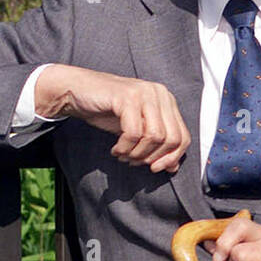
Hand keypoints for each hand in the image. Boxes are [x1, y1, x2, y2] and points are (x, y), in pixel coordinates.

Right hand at [34, 64, 189, 172]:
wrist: (77, 91)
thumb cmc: (108, 111)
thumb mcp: (137, 131)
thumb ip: (157, 146)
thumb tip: (172, 168)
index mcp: (166, 101)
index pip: (183, 137)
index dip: (171, 158)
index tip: (154, 168)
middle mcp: (160, 93)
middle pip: (172, 139)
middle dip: (153, 157)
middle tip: (134, 161)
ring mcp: (145, 93)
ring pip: (154, 137)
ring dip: (137, 153)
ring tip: (123, 155)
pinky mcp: (128, 97)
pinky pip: (134, 132)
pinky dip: (125, 147)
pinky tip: (116, 149)